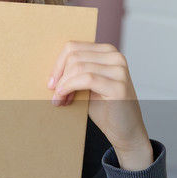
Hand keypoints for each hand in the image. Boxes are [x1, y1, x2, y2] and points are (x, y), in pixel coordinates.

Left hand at [48, 42, 153, 170]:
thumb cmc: (105, 108)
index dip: (57, 65)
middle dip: (60, 76)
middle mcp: (116, 57)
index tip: (51, 82)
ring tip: (60, 100)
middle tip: (56, 95)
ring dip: (63, 85)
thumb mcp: (87, 85)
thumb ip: (75, 72)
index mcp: (107, 52)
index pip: (73, 47)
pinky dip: (70, 88)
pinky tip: (64, 99)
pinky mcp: (119, 86)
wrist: (125, 131)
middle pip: (74, 56)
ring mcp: (119, 71)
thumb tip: (52, 71)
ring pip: (78, 67)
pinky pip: (87, 79)